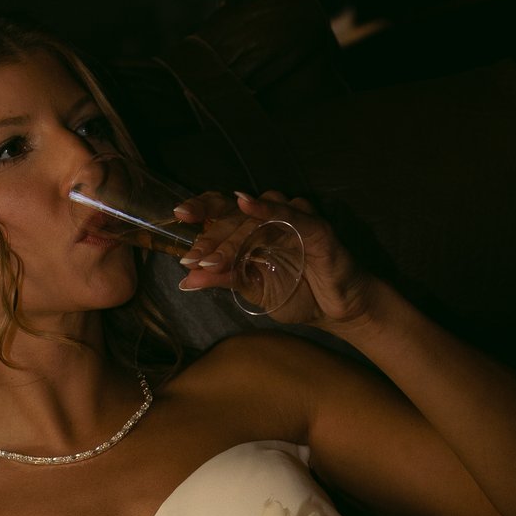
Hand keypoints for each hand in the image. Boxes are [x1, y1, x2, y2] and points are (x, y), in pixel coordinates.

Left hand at [174, 185, 370, 328]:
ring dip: (232, 237)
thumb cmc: (298, 294)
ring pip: (256, 219)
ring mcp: (293, 218)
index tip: (179, 216)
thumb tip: (187, 281)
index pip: (222, 209)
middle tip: (193, 258)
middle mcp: (271, 217)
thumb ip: (224, 279)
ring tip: (213, 258)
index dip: (201, 208)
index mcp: (253, 227)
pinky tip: (247, 205)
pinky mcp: (315, 227)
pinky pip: (288, 214)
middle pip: (234, 215)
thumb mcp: (253, 290)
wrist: (337, 310)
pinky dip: (267, 209)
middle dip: (212, 238)